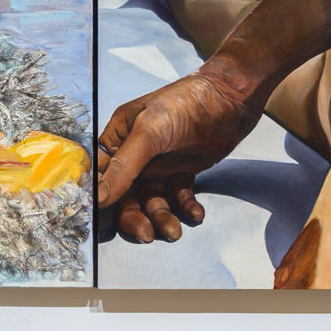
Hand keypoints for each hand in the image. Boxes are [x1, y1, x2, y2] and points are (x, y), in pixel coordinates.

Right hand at [96, 68, 263, 241]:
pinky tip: (196, 214)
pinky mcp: (183, 171)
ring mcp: (159, 164)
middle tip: (146, 234)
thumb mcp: (150, 130)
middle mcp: (134, 154)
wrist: (232, 96)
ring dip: (161, 217)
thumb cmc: (186, 102)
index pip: (99, 176)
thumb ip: (124, 166)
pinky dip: (185, 208)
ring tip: (174, 231)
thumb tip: (99, 198)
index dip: (99, 201)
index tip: (101, 226)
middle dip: (134, 217)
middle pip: (125, 195)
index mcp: (118, 138)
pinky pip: (179, 197)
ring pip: (152, 201)